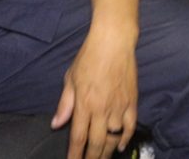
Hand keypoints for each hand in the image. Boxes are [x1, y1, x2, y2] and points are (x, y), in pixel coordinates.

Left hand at [51, 24, 137, 158]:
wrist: (113, 42)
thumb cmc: (89, 57)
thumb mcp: (70, 78)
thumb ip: (65, 104)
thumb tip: (56, 123)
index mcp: (84, 103)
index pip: (78, 137)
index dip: (75, 154)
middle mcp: (102, 109)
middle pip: (97, 143)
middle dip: (91, 158)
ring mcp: (119, 107)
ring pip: (114, 139)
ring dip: (107, 152)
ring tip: (102, 158)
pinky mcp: (132, 102)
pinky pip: (130, 127)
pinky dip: (126, 139)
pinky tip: (120, 146)